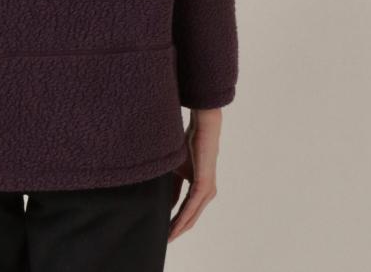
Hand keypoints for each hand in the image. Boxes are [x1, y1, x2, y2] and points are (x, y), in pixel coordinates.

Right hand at [168, 108, 221, 241]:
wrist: (202, 129)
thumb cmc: (188, 144)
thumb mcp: (176, 169)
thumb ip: (172, 185)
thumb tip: (164, 201)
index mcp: (200, 188)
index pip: (186, 210)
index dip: (174, 221)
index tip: (163, 230)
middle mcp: (206, 192)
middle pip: (190, 218)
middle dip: (176, 230)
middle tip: (163, 241)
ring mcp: (207, 190)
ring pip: (191, 216)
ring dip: (179, 228)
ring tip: (167, 238)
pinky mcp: (203, 186)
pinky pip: (191, 207)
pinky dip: (181, 218)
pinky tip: (173, 227)